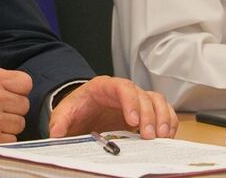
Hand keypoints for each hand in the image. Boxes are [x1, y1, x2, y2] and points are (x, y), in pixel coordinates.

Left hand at [48, 76, 177, 139]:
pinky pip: (163, 111)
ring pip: (157, 101)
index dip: (131, 103)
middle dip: (149, 116)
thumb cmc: (78, 108)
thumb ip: (60, 121)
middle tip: (149, 136)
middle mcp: (125, 90)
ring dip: (163, 118)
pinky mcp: (145, 111)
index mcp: (105, 86)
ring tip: (161, 137)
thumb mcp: (65, 113)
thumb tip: (57, 132)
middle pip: (144, 96)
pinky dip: (168, 122)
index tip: (133, 121)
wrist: (84, 110)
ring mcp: (137, 100)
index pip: (123, 88)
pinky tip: (167, 136)